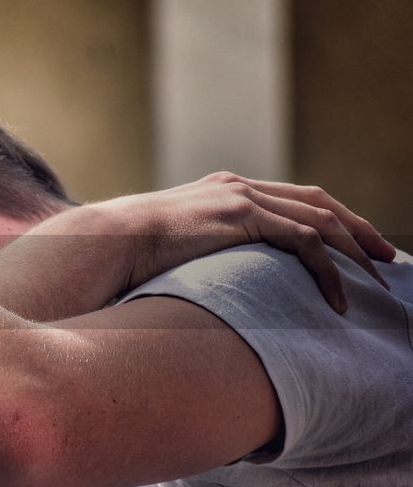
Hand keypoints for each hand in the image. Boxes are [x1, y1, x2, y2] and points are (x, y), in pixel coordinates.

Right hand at [65, 172, 395, 313]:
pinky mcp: (243, 216)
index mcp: (221, 191)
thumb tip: (192, 286)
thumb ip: (191, 255)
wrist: (103, 242)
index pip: (291, 199)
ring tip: (375, 282)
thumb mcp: (165, 250)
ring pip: (322, 219)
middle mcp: (236, 186)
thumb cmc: (122, 255)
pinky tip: (336, 299)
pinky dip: (328, 271)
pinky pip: (305, 242)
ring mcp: (241, 197)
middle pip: (318, 201)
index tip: (354, 248)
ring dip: (355, 252)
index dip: (329, 221)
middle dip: (358, 230)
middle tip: (386, 258)